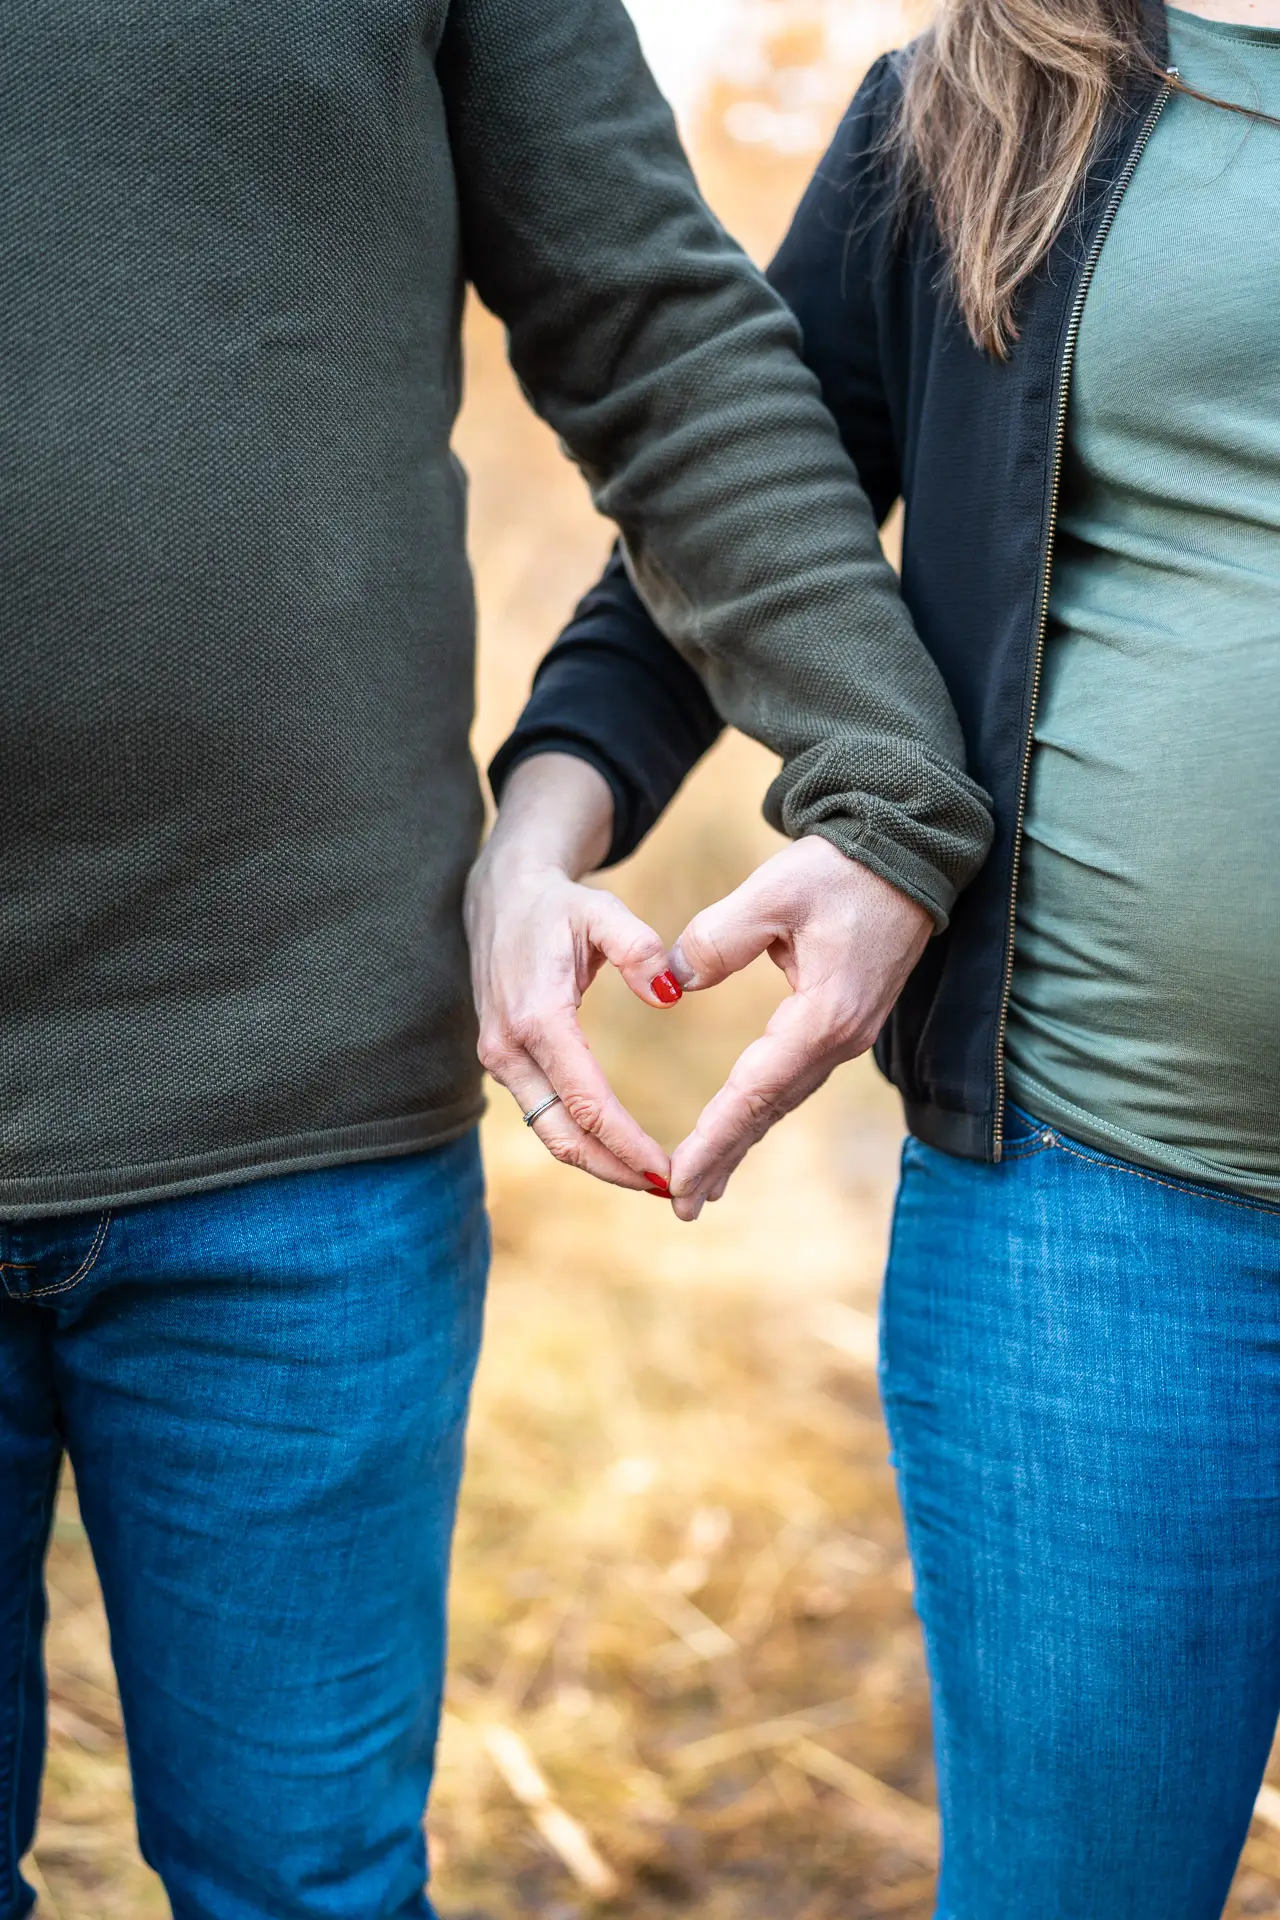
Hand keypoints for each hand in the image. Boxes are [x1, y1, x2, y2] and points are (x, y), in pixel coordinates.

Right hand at [465, 754, 682, 1192]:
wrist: (499, 895)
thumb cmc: (558, 904)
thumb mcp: (602, 909)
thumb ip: (639, 946)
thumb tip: (669, 995)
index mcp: (536, 1017)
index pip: (586, 1103)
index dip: (628, 1144)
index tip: (669, 1171)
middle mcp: (508, 1048)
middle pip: (563, 1137)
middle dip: (616, 1171)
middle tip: (671, 1191)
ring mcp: (500, 1060)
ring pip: (550, 1134)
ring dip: (601, 1163)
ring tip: (654, 1180)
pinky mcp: (504, 1063)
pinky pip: (545, 1116)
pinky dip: (583, 1141)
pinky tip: (623, 1151)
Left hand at [665, 837, 932, 1220]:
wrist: (908, 853)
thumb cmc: (841, 869)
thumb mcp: (773, 891)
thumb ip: (717, 939)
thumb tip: (672, 981)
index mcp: (822, 1015)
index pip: (754, 1092)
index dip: (713, 1139)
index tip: (677, 1178)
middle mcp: (840, 1039)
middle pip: (770, 1111)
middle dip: (724, 1157)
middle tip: (680, 1205)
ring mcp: (847, 1035)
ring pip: (784, 1100)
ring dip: (743, 1141)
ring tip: (703, 1185)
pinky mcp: (845, 1022)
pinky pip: (795, 1080)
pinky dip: (763, 1111)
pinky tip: (742, 1128)